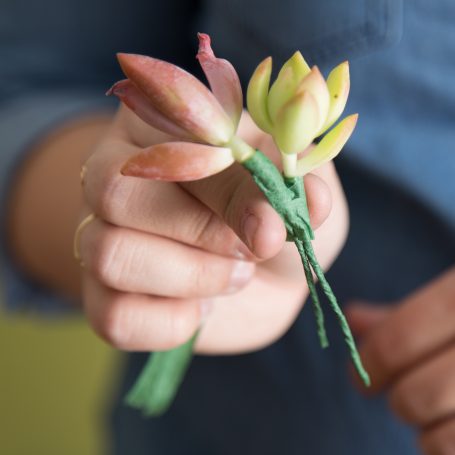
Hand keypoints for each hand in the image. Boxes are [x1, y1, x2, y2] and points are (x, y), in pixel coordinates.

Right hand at [79, 105, 348, 353]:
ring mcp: (103, 238)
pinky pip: (112, 317)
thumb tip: (310, 198)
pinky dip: (170, 323)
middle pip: (113, 196)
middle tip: (252, 249)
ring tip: (234, 276)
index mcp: (163, 131)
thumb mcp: (293, 188)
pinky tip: (201, 307)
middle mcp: (119, 178)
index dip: (222, 191)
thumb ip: (294, 184)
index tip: (272, 229)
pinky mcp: (108, 296)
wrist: (269, 270)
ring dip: (189, 277)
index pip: (168, 143)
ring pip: (106, 257)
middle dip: (198, 233)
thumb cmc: (275, 213)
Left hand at [346, 267, 454, 454]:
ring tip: (438, 414)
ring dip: (428, 435)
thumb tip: (353, 319)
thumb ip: (408, 313)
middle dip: (400, 399)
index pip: (399, 341)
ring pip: (443, 441)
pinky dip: (450, 449)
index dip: (371, 363)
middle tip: (402, 394)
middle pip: (418, 395)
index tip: (360, 375)